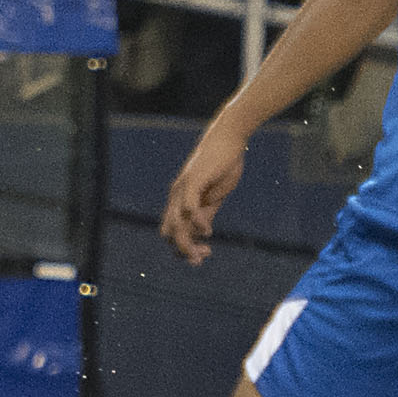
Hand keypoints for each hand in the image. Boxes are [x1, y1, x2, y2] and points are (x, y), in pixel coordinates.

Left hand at [160, 119, 249, 264]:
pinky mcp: (193, 181)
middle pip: (169, 233)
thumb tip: (202, 234)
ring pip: (176, 225)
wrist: (228, 139)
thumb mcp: (214, 196)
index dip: (184, 248)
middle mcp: (176, 196)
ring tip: (204, 251)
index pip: (171, 231)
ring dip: (187, 244)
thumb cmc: (222, 166)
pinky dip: (197, 224)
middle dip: (183, 252)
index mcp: (179, 200)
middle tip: (203, 258)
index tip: (205, 254)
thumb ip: (206, 213)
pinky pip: (189, 208)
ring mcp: (182, 188)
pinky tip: (208, 231)